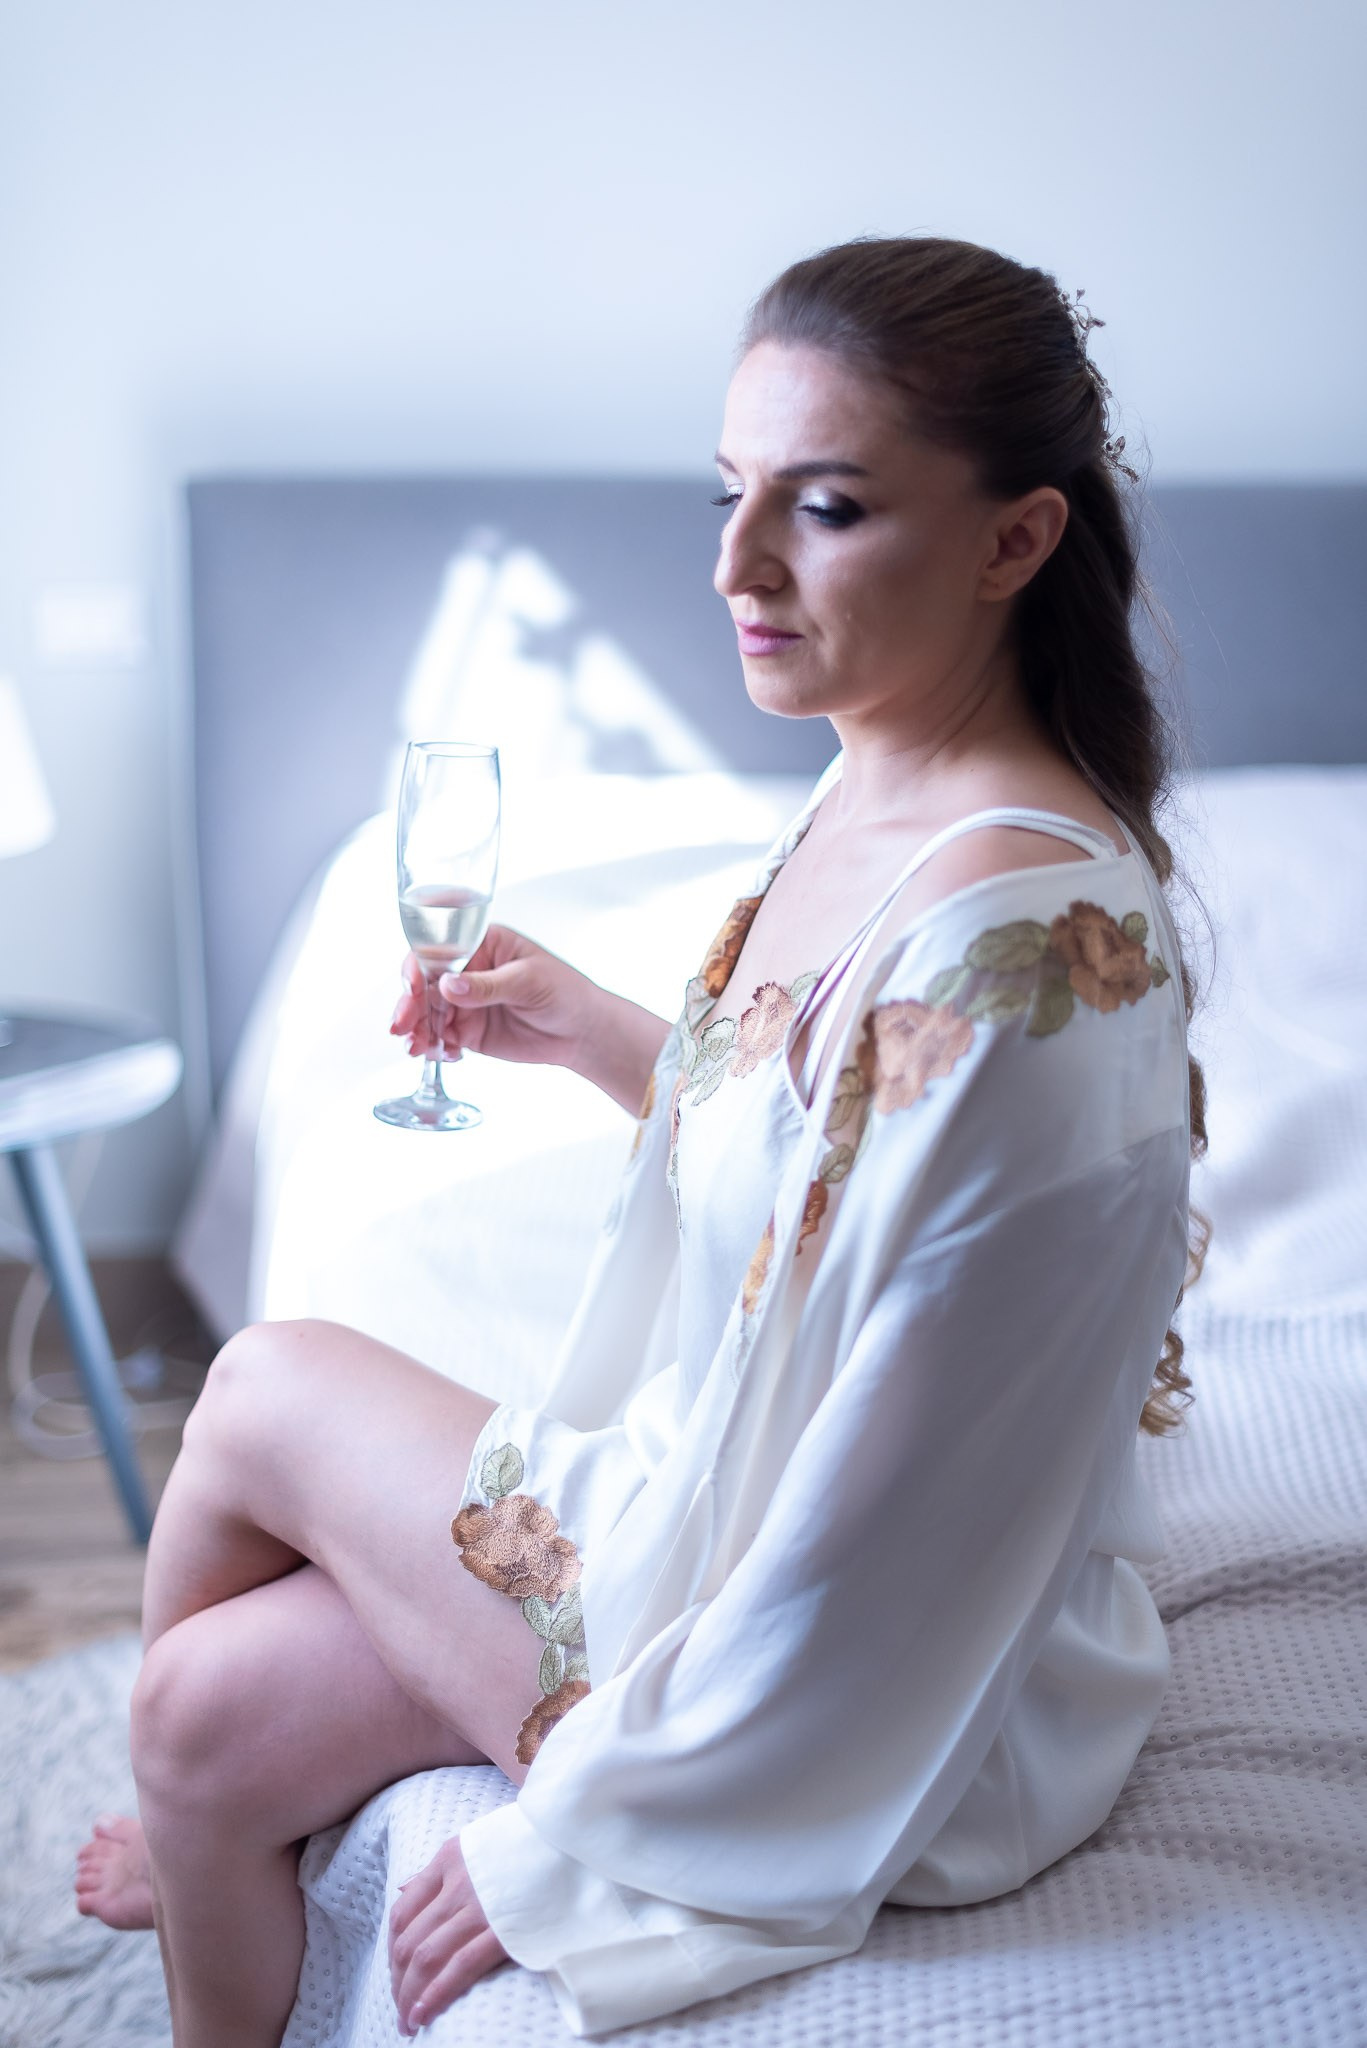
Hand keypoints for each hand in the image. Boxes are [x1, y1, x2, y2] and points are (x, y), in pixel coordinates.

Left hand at [387, 1836, 507, 2035]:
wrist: (574, 1838)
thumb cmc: (527, 1844)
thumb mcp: (477, 1844)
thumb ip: (441, 1870)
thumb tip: (404, 1889)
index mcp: (448, 1859)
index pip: (401, 1912)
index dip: (392, 1952)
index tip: (396, 1976)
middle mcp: (458, 1882)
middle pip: (410, 1941)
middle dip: (398, 1982)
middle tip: (400, 2008)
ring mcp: (480, 1906)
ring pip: (427, 1957)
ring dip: (410, 1996)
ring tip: (408, 2022)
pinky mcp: (505, 1929)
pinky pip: (460, 1966)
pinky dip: (436, 1994)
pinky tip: (423, 2014)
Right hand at [389, 924, 599, 1070]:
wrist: (583, 1033)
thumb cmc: (566, 992)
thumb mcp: (528, 981)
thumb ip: (487, 985)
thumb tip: (448, 985)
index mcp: (482, 944)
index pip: (439, 950)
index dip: (419, 968)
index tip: (413, 989)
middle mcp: (467, 971)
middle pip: (424, 984)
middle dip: (409, 1005)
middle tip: (402, 1026)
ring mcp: (465, 1003)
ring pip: (426, 1014)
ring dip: (415, 1030)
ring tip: (414, 1048)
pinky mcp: (468, 1031)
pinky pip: (439, 1038)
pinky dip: (432, 1047)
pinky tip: (437, 1054)